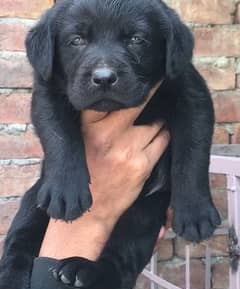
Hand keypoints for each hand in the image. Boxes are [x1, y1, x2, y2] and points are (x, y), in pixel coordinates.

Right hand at [81, 85, 169, 230]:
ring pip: (154, 125)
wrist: (88, 211)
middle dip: (150, 92)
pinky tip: (158, 138)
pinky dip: (163, 137)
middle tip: (158, 82)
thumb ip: (95, 120)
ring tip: (154, 122)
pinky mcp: (141, 165)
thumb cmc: (85, 172)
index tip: (136, 77)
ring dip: (157, 123)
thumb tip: (117, 96)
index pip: (110, 97)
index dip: (126, 87)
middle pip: (137, 104)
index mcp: (88, 126)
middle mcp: (107, 135)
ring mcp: (126, 150)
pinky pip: (161, 142)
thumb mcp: (80, 141)